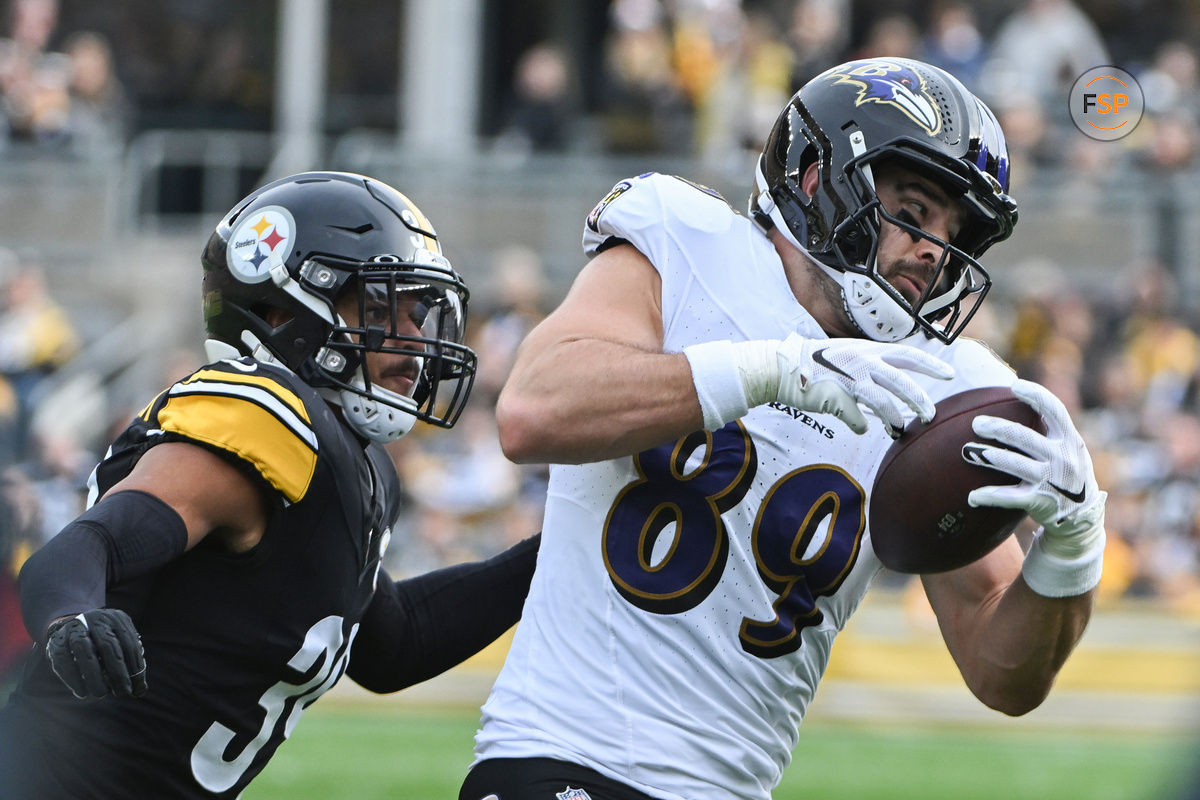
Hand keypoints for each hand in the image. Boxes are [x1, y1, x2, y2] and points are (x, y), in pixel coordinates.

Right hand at [45, 608, 148, 698]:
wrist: (73, 624)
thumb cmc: (103, 642)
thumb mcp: (120, 644)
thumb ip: (130, 664)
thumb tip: (140, 690)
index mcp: (117, 619)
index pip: (130, 644)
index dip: (135, 668)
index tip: (138, 688)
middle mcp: (96, 619)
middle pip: (108, 646)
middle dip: (117, 672)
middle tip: (123, 693)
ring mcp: (74, 627)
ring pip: (83, 649)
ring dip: (94, 675)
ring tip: (101, 694)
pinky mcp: (56, 640)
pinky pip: (63, 658)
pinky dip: (73, 677)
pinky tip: (81, 692)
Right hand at [762, 334, 953, 435]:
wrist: (781, 367)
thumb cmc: (815, 363)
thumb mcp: (847, 355)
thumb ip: (871, 366)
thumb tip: (894, 381)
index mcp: (867, 349)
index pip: (908, 354)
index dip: (930, 365)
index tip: (949, 374)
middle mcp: (861, 361)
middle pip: (901, 381)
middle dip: (919, 400)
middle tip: (931, 415)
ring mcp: (848, 379)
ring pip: (883, 401)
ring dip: (895, 418)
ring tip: (900, 430)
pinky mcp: (835, 397)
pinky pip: (856, 418)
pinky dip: (861, 425)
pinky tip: (861, 427)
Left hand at [966, 379, 1105, 558]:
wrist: (1081, 518)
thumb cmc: (1066, 474)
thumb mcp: (1070, 450)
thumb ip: (1051, 431)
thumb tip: (1017, 397)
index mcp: (1071, 440)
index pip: (1055, 410)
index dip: (1035, 395)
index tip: (1014, 386)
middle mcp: (1062, 458)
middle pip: (1023, 437)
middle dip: (997, 428)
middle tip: (976, 424)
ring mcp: (1050, 480)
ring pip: (1013, 463)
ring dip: (988, 456)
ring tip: (968, 451)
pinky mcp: (1039, 501)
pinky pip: (1008, 497)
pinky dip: (989, 496)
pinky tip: (972, 496)